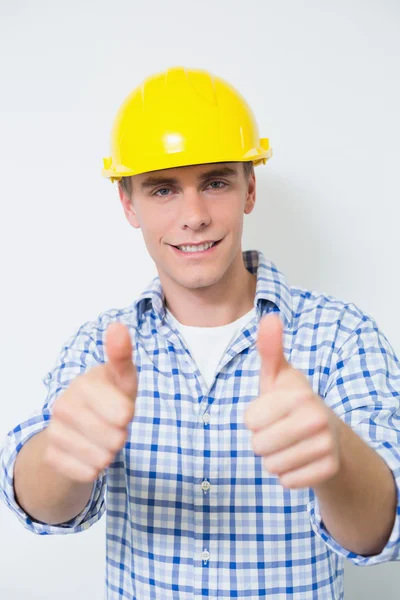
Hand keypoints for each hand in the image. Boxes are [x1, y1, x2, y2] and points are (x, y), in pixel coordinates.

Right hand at [44, 323, 136, 482]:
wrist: (79, 428)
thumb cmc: (109, 398)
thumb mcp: (122, 379)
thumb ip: (122, 356)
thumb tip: (117, 326)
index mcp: (84, 383)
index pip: (124, 413)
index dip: (127, 415)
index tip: (122, 409)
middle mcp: (63, 404)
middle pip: (115, 439)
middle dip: (120, 436)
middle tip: (112, 426)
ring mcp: (54, 430)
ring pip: (102, 458)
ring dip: (109, 453)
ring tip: (102, 439)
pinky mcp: (51, 455)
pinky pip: (87, 473)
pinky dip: (95, 468)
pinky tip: (89, 453)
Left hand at [244, 314, 339, 488]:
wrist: (328, 433)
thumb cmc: (292, 402)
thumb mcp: (278, 375)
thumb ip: (270, 349)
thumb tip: (269, 317)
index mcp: (300, 395)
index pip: (250, 421)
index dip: (255, 419)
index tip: (271, 411)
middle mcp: (317, 419)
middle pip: (259, 446)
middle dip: (262, 441)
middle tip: (280, 430)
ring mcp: (326, 446)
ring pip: (272, 466)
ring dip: (275, 458)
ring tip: (289, 444)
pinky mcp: (328, 470)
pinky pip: (287, 482)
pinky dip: (289, 474)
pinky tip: (300, 459)